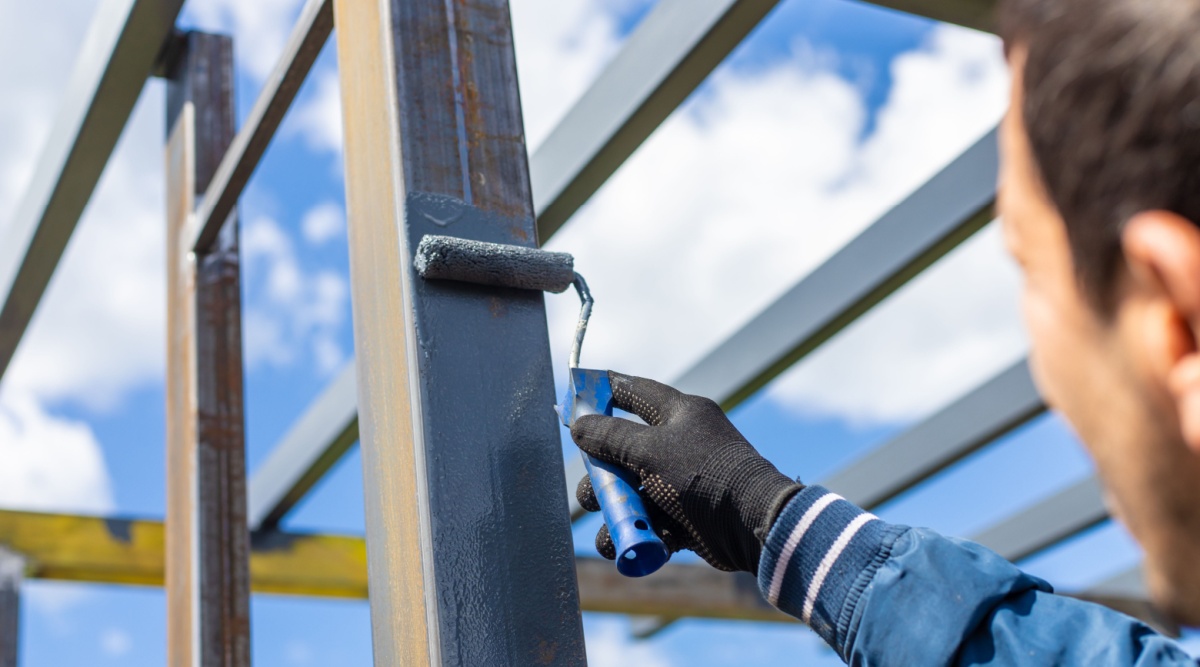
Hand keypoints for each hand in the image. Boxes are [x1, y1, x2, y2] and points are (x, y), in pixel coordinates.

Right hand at [571, 371, 802, 572]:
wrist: (752, 526)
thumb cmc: (703, 476)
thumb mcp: (651, 451)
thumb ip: (611, 437)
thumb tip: (579, 425)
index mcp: (680, 413)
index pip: (635, 392)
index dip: (603, 393)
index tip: (575, 400)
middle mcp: (680, 443)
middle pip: (624, 451)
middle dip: (603, 475)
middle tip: (594, 490)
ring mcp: (682, 481)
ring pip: (634, 491)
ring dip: (617, 511)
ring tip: (613, 527)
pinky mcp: (685, 515)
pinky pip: (651, 520)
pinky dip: (638, 533)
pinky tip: (629, 545)